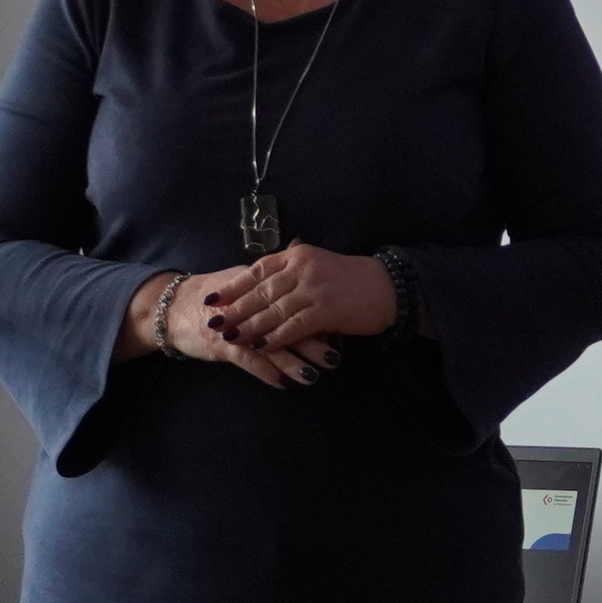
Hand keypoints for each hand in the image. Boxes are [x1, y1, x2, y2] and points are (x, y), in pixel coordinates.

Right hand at [126, 264, 329, 389]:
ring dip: (293, 362)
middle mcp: (249, 305)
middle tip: (335, 355)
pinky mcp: (221, 345)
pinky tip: (283, 384)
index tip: (339, 328)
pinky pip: (247, 361)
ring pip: (269, 345)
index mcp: (258, 287)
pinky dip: (265, 372)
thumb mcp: (244, 279)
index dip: (316, 314)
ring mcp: (235, 326)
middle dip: (312, 341)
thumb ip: (273, 275)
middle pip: (286, 323)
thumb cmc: (214, 296)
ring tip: (314, 376)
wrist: (172, 307)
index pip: (293, 300)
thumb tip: (302, 250)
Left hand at [209, 245, 396, 360]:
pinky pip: (293, 325)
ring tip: (230, 337)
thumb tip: (264, 273)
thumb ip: (293, 267)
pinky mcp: (326, 309)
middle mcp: (303, 268)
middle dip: (235, 309)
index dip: (234, 285)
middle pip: (260, 291)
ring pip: (273, 310)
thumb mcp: (319, 264)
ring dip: (250, 325)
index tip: (213, 298)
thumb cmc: (352, 279)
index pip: (258, 270)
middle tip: (213, 322)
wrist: (388, 287)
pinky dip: (275, 337)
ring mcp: (314, 288)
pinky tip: (261, 347)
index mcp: (298, 256)